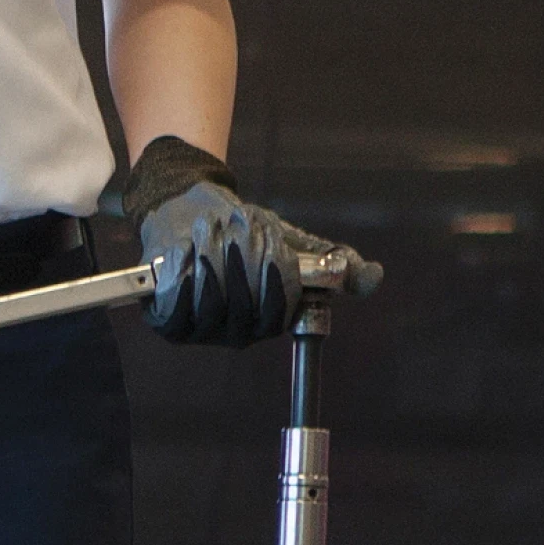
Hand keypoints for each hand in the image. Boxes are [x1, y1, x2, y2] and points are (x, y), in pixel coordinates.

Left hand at [109, 136, 351, 346]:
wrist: (190, 211)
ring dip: (211, 264)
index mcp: (268, 320)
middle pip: (244, 310)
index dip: (274, 281)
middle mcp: (238, 333)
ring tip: (209, 233)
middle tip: (237, 230)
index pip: (277, 314)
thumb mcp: (291, 242)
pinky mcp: (169, 322)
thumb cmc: (242, 231)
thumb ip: (331, 263)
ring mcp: (201, 331)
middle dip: (241, 265)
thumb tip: (374, 276)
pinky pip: (177, 313)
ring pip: (211, 308)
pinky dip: (182, 280)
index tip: (272, 245)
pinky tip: (185, 253)